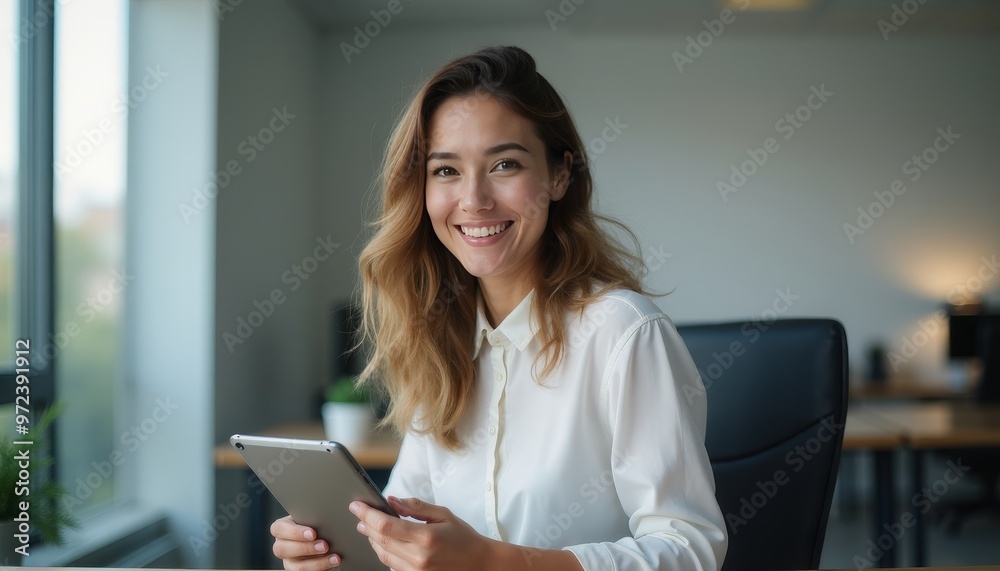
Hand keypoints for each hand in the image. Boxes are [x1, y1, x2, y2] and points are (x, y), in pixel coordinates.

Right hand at [270, 515, 341, 570]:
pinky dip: (322, 568)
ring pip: (296, 566)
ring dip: (317, 562)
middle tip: (325, 545)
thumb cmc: (316, 522)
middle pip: (283, 549)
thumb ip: (314, 516)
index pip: (278, 529)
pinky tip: (333, 562)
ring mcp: (289, 561)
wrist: (324, 535)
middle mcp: (282, 545)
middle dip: (306, 548)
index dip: (294, 532)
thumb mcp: (312, 517)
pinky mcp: (297, 570)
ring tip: (334, 557)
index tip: (312, 533)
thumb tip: (327, 513)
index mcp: (282, 528)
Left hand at [351, 496, 494, 570]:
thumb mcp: (443, 515)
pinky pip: (392, 567)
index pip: (386, 526)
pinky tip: (386, 543)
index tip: (357, 506)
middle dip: (367, 526)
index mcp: (425, 538)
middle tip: (360, 515)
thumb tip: (391, 500)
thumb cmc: (463, 538)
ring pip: (383, 556)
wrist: (479, 564)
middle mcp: (418, 558)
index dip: (367, 514)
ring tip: (369, 527)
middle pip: (380, 541)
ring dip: (373, 540)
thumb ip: (415, 507)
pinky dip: (385, 553)